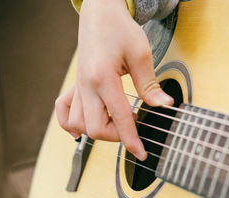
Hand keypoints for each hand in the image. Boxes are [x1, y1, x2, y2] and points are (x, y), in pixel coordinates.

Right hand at [55, 0, 173, 160]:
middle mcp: (86, 85)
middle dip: (116, 136)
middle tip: (134, 126)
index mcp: (103, 78)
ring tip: (116, 122)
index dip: (132, 139)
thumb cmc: (120, 29)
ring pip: (78, 124)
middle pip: (95, 128)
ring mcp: (79, 86)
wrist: (100, 13)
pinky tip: (81, 129)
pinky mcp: (76, 84)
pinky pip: (64, 110)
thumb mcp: (141, 54)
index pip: (120, 118)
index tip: (141, 152)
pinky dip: (71, 124)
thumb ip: (150, 84)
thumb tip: (164, 105)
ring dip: (97, 131)